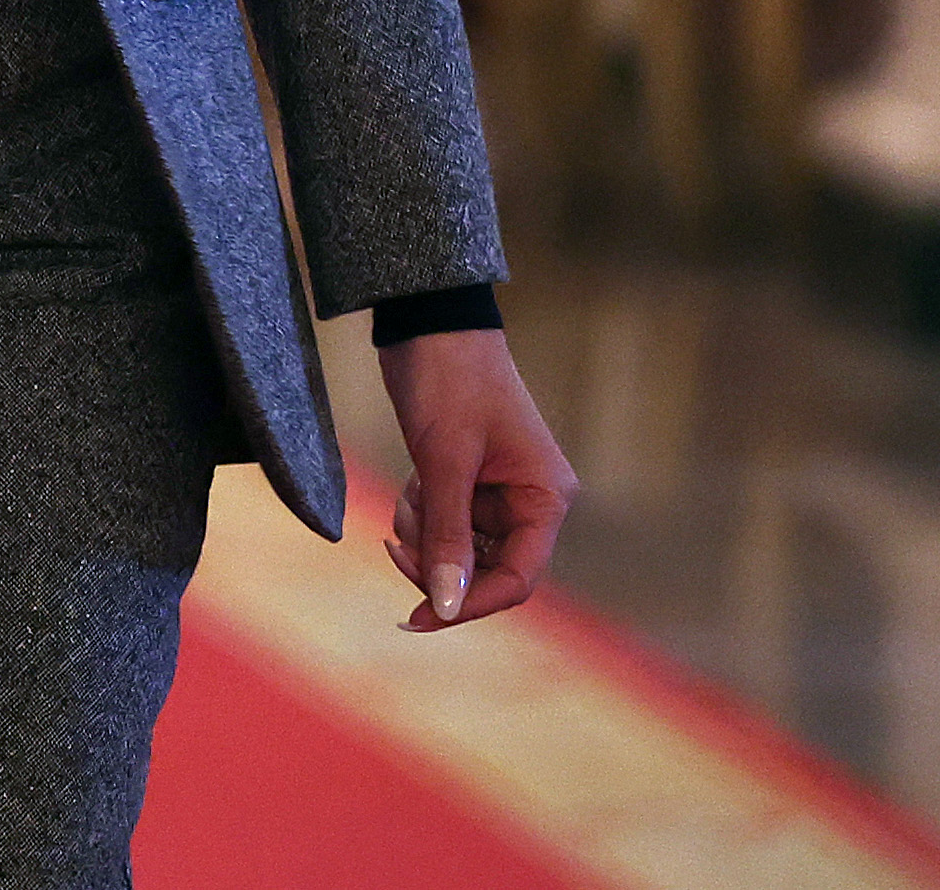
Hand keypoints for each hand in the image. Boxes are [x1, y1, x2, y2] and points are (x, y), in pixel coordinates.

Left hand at [377, 328, 574, 629]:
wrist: (428, 322)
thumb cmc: (448, 382)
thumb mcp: (444, 461)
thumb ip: (448, 535)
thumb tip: (446, 604)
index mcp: (547, 498)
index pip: (517, 579)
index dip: (470, 604)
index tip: (420, 617)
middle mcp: (531, 501)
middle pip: (485, 570)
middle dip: (438, 562)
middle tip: (392, 545)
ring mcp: (499, 492)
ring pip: (459, 549)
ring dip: (425, 534)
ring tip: (408, 491)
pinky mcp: (468, 479)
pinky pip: (444, 522)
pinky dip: (421, 514)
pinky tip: (411, 483)